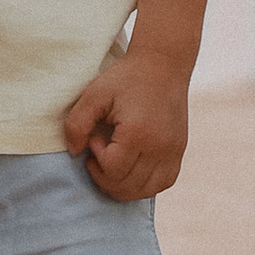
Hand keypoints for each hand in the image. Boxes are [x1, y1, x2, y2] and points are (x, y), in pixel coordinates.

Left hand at [62, 43, 191, 199]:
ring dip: (124, 186)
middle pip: (128, 187)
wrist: (163, 64)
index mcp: (138, 133)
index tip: (94, 139)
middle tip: (100, 151)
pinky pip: (164, 183)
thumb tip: (74, 152)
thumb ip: (77, 124)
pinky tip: (132, 168)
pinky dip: (146, 184)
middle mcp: (160, 146)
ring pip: (146, 191)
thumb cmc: (126, 78)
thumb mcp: (94, 94)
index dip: (97, 162)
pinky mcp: (180, 150)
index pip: (113, 171)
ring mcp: (173, 151)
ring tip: (113, 163)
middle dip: (105, 176)